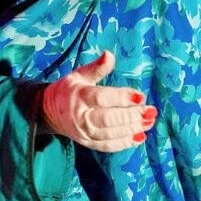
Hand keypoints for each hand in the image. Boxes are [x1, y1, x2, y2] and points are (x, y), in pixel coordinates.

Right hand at [41, 50, 156, 151]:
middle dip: (132, 116)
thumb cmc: (70, 89)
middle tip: (150, 111)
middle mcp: (81, 116)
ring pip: (110, 134)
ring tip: (150, 122)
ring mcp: (84, 133)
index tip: (141, 96)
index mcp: (79, 96)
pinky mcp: (88, 143)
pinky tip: (140, 137)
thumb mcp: (80, 74)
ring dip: (132, 129)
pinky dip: (124, 143)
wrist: (50, 112)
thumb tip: (109, 54)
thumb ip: (97, 67)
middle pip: (108, 119)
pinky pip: (108, 146)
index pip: (102, 97)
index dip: (122, 97)